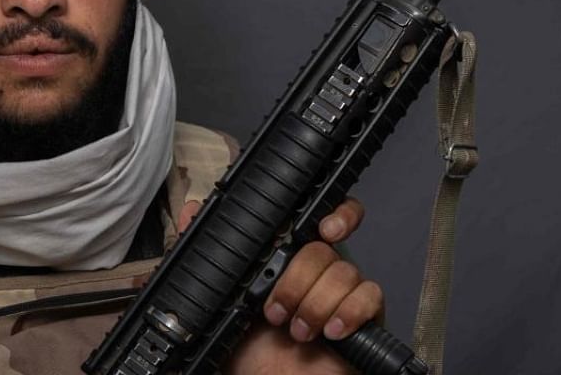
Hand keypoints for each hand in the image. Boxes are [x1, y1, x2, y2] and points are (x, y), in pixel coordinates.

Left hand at [176, 198, 381, 374]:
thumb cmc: (249, 349)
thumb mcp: (220, 299)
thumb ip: (208, 255)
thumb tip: (188, 211)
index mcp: (289, 257)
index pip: (321, 215)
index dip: (334, 213)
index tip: (323, 228)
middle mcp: (318, 269)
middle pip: (323, 249)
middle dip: (296, 281)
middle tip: (274, 311)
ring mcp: (342, 291)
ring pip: (344, 272)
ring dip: (315, 304)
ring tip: (297, 331)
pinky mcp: (364, 316)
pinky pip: (371, 295)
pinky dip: (349, 312)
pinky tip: (330, 331)